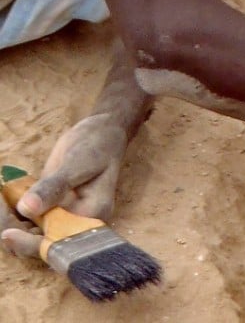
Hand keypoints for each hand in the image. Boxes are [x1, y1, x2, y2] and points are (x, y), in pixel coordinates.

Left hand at [1, 113, 126, 258]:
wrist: (102, 134)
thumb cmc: (96, 146)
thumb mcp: (77, 164)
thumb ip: (54, 187)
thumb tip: (26, 209)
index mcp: (90, 218)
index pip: (59, 243)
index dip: (31, 243)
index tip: (7, 234)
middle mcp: (77, 224)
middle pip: (39, 243)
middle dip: (14, 229)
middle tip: (1, 202)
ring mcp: (62, 218)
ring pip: (29, 234)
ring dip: (10, 221)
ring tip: (2, 198)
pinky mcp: (50, 210)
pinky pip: (27, 221)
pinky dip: (11, 213)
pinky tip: (5, 197)